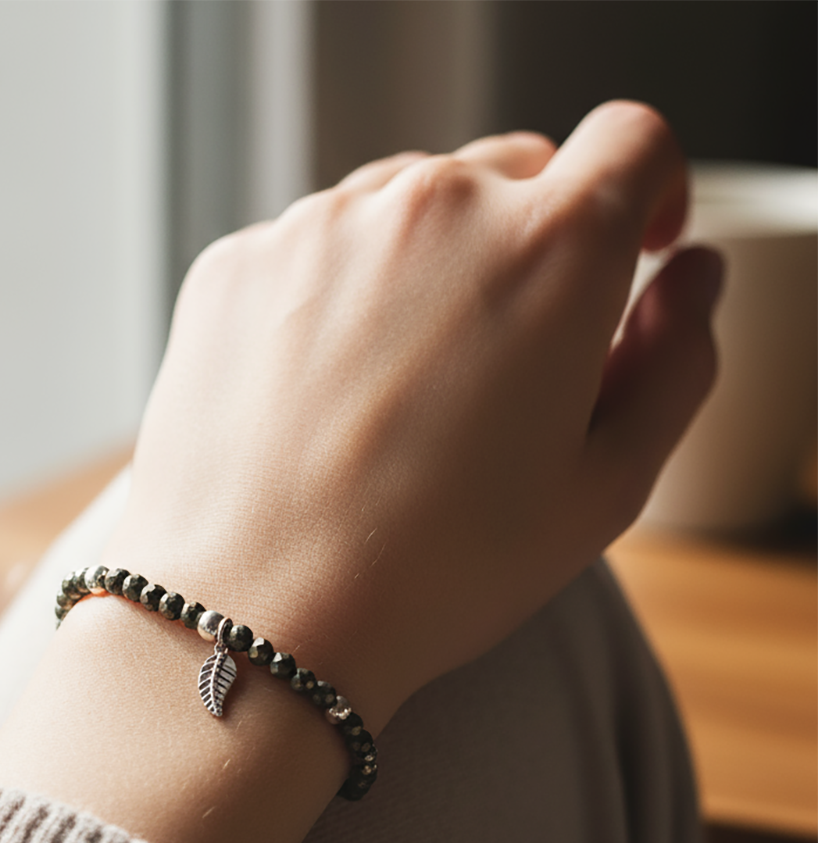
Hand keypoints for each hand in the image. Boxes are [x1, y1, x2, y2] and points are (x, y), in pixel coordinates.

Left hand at [0, 101, 721, 842]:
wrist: (254, 618)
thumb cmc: (433, 573)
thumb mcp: (603, 490)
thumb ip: (675, 363)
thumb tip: (687, 279)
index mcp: (550, 249)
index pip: (633, 144)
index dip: (644, 195)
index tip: (627, 253)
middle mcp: (431, 207)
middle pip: (508, 177)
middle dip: (528, 248)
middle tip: (499, 367)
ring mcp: (317, 227)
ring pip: (403, 210)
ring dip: (422, 272)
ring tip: (396, 399)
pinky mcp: (234, 265)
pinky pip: (311, 251)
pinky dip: (330, 298)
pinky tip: (317, 400)